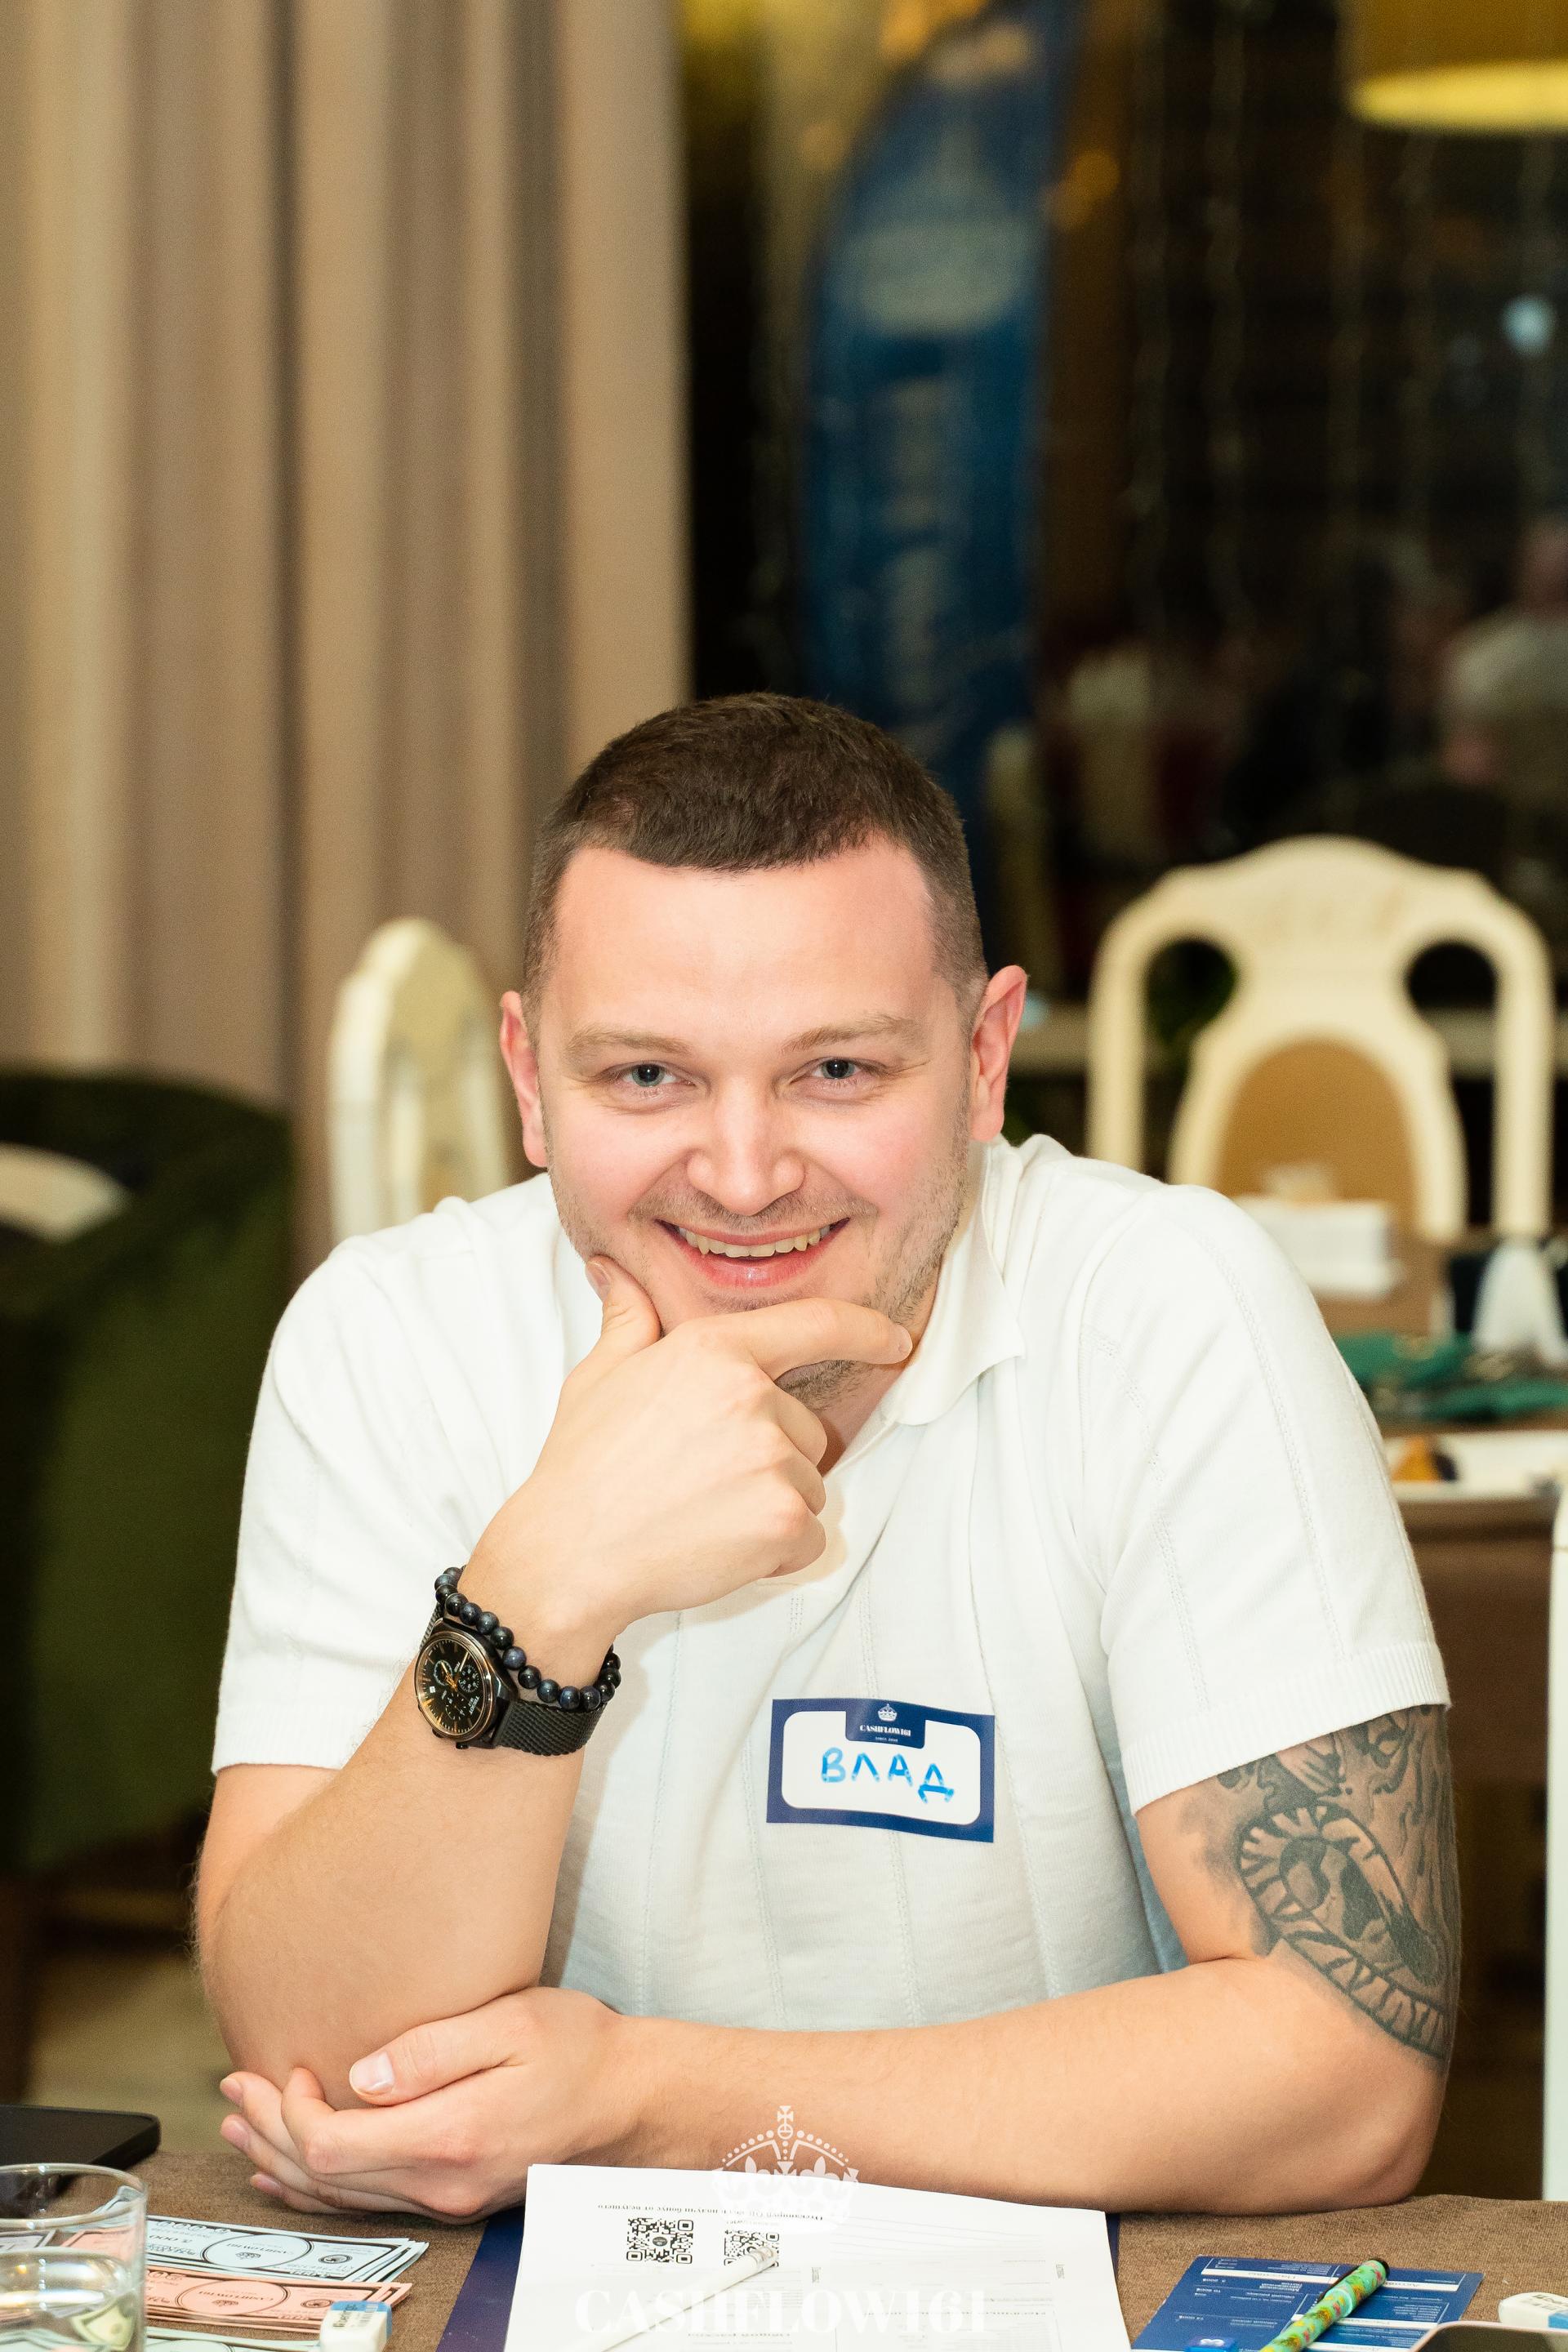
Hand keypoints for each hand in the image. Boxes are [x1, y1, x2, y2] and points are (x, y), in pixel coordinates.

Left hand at [219, 1986, 629, 2219]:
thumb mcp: (512, 2023)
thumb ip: (432, 2049)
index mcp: (451, 2136)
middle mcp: (442, 2183)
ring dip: (283, 2160)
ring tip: (241, 2128)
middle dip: (270, 2131)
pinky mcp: (455, 2198)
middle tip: (234, 2088)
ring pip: (341, 2196)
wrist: (631, 2101)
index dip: (292, 2113)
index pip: (335, 2145)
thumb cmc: (578, 2049)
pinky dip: (319, 2185)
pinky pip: (368, 2202)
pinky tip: (291, 2173)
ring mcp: (448, 2199)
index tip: (286, 2067)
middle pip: (326, 2175)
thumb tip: (359, 2074)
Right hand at [470, 1261, 909, 1649]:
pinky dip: (775, 1552)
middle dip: (771, 1456)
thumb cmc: (584, 1466)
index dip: (867, 1330)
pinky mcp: (783, 1519)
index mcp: (715, 1350)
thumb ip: (629, 1318)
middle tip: (702, 1478)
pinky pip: (809, 1538)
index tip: (897, 1340)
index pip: (815, 1325)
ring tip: (703, 1512)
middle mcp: (753, 1396)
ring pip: (808, 1485)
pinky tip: (719, 1547)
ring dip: (771, 1505)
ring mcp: (773, 1459)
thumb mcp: (601, 1375)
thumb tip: (611, 1270)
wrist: (570, 1554)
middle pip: (807, 1429)